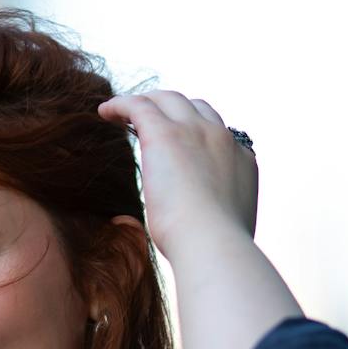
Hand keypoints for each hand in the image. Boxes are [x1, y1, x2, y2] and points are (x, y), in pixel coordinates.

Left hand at [96, 90, 256, 263]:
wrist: (212, 244)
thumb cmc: (215, 249)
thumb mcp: (225, 230)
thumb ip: (216, 219)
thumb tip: (196, 230)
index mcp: (242, 161)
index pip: (218, 133)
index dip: (195, 133)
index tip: (176, 144)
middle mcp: (221, 138)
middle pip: (194, 107)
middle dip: (171, 110)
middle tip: (147, 122)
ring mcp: (195, 131)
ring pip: (167, 99)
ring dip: (146, 103)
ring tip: (123, 114)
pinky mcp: (165, 134)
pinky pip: (138, 105)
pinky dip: (121, 104)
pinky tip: (105, 113)